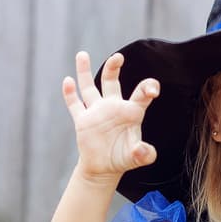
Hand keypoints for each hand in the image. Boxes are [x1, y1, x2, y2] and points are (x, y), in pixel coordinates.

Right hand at [63, 51, 159, 183]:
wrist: (104, 167)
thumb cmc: (123, 158)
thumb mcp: (136, 158)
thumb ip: (144, 154)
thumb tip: (145, 151)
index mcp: (131, 112)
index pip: (141, 94)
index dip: (148, 88)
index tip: (153, 90)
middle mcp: (113, 106)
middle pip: (112, 82)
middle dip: (113, 68)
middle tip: (118, 56)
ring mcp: (96, 111)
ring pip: (89, 87)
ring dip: (85, 71)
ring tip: (82, 54)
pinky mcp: (82, 120)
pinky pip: (75, 104)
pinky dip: (70, 94)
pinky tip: (68, 81)